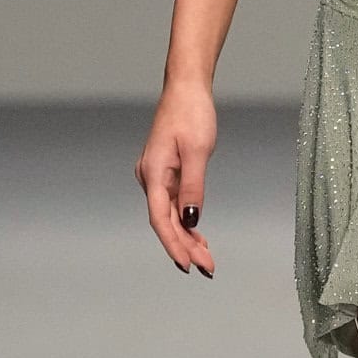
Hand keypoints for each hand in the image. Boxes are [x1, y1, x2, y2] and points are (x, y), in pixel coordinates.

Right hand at [135, 81, 217, 276]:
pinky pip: (173, 204)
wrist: (186, 89)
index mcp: (153, 173)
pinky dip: (186, 222)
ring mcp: (156, 176)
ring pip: (169, 215)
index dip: (173, 244)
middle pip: (165, 221)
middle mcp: (149, 178)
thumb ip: (193, 187)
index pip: (160, 219)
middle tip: (208, 269)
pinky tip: (198, 237)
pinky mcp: (164, 173)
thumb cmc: (191, 113)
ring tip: (206, 259)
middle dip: (186, 247)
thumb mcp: (198, 151)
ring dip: (187, 238)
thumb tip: (190, 220)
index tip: (187, 265)